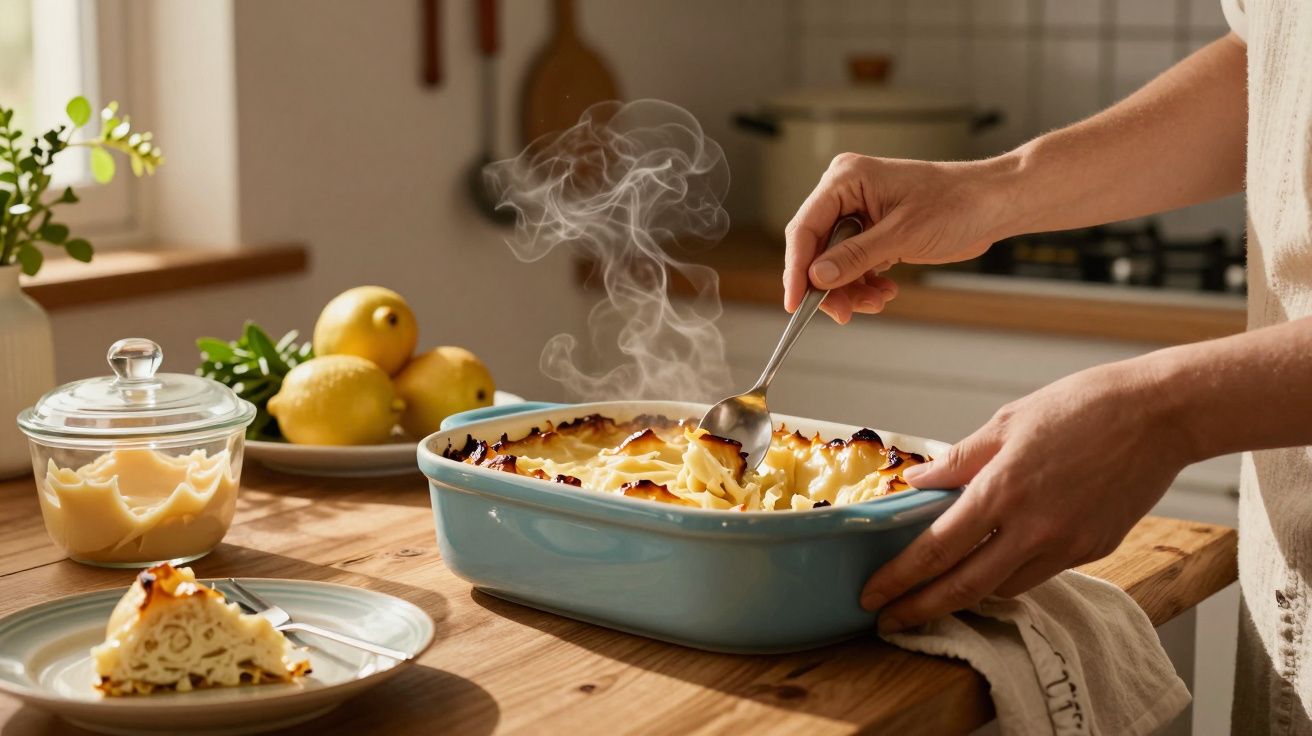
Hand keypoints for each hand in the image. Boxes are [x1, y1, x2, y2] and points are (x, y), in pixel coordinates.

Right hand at [783, 153, 1016, 322]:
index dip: (797, 269)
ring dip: (850, 289)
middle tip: (843, 312)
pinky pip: (854, 264)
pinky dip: (865, 284)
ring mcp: (859, 212)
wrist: (993, 204)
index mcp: (846, 179)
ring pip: (834, 262)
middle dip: (830, 285)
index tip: (796, 303)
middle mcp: (847, 193)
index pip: (805, 228)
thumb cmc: (957, 203)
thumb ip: (855, 257)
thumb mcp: (902, 235)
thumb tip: (816, 277)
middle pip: (817, 249)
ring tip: (875, 302)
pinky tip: (884, 292)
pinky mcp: (873, 230)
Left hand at [860, 359, 1193, 633]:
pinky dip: (1010, 575)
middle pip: (965, 586)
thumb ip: (959, 459)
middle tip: (889, 621)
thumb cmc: (1084, 407)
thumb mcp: (1008, 422)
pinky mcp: (1095, 549)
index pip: (937, 548)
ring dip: (966, 594)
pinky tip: (993, 565)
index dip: (900, 578)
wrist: (1162, 415)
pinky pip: (1041, 573)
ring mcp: (1068, 544)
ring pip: (1004, 587)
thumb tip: (918, 481)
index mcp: (1003, 489)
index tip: (873, 594)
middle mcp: (1034, 527)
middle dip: (921, 608)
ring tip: (936, 592)